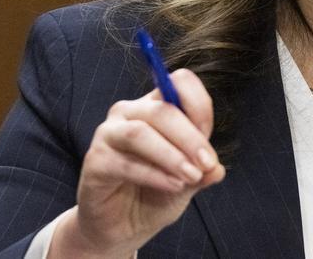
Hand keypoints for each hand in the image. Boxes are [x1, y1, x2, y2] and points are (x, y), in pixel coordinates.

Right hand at [49, 68, 225, 257]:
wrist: (123, 228)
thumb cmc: (155, 194)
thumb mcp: (188, 181)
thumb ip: (202, 170)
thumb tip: (217, 169)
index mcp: (155, 106)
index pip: (178, 84)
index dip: (199, 106)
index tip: (210, 140)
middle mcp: (129, 112)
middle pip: (162, 109)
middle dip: (190, 137)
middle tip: (206, 164)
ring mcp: (108, 134)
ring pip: (140, 132)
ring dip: (171, 155)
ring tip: (191, 177)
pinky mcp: (95, 160)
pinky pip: (126, 163)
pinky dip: (154, 175)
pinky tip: (173, 186)